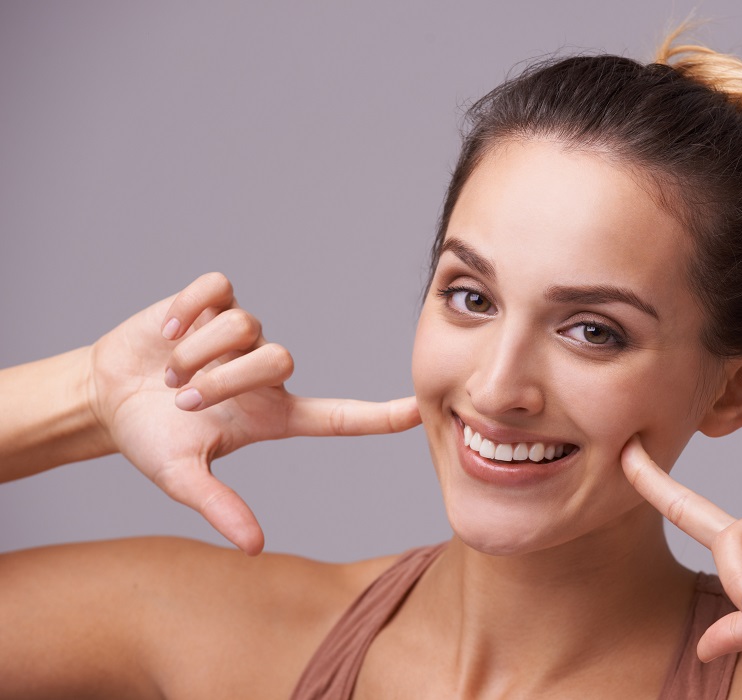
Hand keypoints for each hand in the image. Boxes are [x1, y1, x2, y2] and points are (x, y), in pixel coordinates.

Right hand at [88, 272, 420, 554]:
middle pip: (277, 358)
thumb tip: (254, 547)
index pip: (339, 415)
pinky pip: (217, 289)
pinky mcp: (213, 302)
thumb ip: (219, 506)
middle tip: (183, 398)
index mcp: (272, 414)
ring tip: (169, 371)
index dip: (379, 416)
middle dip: (224, 378)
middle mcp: (266, 371)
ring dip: (197, 351)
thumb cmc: (152, 439)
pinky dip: (188, 309)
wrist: (106, 397)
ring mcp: (241, 333)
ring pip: (244, 325)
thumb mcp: (182, 477)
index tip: (419, 411)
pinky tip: (167, 330)